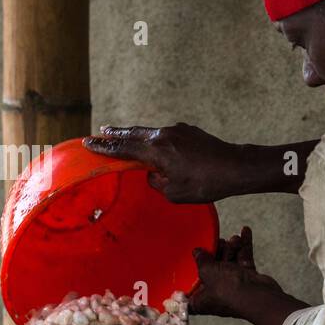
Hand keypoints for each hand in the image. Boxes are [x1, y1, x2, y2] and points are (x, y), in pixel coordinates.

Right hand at [83, 123, 251, 203]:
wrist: (236, 167)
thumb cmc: (205, 184)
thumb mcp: (175, 193)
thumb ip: (157, 183)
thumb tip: (152, 175)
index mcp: (156, 151)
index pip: (123, 149)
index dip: (104, 148)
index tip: (88, 143)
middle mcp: (163, 136)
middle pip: (133, 133)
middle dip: (115, 134)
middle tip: (100, 132)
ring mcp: (178, 131)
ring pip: (149, 132)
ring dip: (135, 134)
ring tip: (123, 134)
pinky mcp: (190, 131)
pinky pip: (166, 134)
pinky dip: (155, 138)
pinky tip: (156, 143)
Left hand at [188, 227, 307, 324]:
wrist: (259, 297)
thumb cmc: (228, 290)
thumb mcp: (207, 272)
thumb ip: (201, 260)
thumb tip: (197, 252)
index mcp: (201, 300)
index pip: (190, 285)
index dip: (188, 271)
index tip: (192, 257)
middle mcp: (215, 294)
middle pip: (211, 268)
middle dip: (216, 252)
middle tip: (218, 241)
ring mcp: (232, 286)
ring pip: (228, 262)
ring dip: (232, 248)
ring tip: (235, 239)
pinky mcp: (246, 279)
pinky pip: (242, 259)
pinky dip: (244, 247)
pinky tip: (246, 232)